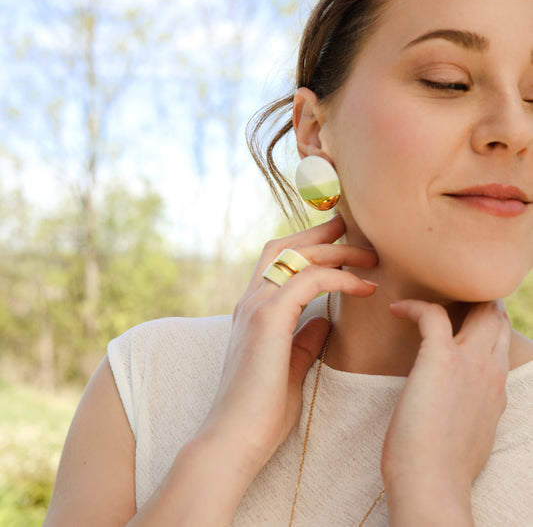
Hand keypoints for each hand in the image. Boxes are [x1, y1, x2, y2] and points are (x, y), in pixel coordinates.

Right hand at [199, 215, 377, 480]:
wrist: (235, 438)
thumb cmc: (262, 409)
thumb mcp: (290, 366)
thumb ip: (304, 339)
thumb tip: (325, 321)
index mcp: (253, 309)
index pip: (278, 261)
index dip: (306, 245)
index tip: (337, 239)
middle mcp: (251, 300)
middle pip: (285, 247)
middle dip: (320, 233)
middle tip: (351, 228)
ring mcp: (256, 306)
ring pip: (298, 256)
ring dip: (337, 251)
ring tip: (369, 258)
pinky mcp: (268, 319)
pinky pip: (310, 280)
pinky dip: (339, 277)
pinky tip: (364, 286)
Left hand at [383, 300, 509, 524]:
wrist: (432, 486)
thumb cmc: (440, 466)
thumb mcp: (470, 432)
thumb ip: (471, 408)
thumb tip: (457, 402)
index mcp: (497, 388)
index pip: (501, 339)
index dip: (485, 321)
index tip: (460, 314)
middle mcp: (491, 370)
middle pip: (496, 316)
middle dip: (477, 300)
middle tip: (445, 294)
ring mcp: (471, 362)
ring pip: (478, 308)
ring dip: (452, 296)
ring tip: (424, 296)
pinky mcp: (442, 359)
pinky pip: (431, 313)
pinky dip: (413, 305)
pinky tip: (396, 309)